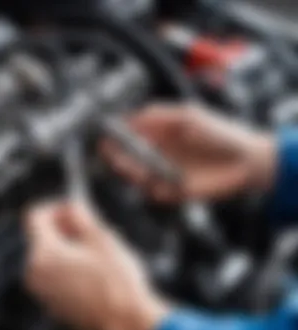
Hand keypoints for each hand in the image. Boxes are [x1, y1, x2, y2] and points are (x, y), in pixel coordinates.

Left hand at [25, 201, 167, 329]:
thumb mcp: (101, 238)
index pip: (34, 216)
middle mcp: (35, 273)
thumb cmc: (116, 278)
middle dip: (63, 228)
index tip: (74, 209)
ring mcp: (43, 293)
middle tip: (90, 230)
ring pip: (49, 258)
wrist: (126, 323)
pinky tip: (94, 273)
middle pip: (41, 237)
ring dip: (67, 248)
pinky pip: (54, 277)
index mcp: (43, 253)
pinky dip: (68, 268)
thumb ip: (80, 216)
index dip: (54, 206)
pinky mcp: (53, 306)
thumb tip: (70, 206)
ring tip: (96, 253)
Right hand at [101, 104, 275, 202]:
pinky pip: (157, 193)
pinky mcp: (174, 191)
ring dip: (134, 175)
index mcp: (159, 134)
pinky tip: (160, 186)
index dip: (115, 137)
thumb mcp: (188, 116)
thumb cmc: (219, 132)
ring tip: (138, 172)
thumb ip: (159, 115)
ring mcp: (164, 174)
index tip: (104, 138)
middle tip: (115, 158)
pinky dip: (155, 191)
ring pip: (139, 177)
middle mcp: (157, 154)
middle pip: (128, 159)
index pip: (129, 136)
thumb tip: (131, 117)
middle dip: (119, 158)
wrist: (245, 160)